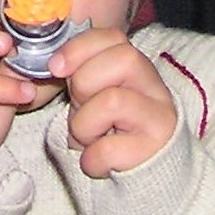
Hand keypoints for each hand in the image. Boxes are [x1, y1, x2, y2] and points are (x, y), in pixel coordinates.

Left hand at [46, 26, 177, 177]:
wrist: (141, 177)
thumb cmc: (109, 133)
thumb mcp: (94, 97)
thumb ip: (81, 74)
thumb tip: (54, 63)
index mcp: (137, 69)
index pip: (114, 37)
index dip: (80, 47)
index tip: (56, 68)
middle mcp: (155, 88)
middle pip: (123, 59)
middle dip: (85, 83)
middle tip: (80, 108)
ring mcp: (159, 118)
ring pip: (112, 101)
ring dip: (84, 125)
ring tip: (89, 139)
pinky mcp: (154, 150)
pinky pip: (107, 149)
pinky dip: (91, 159)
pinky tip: (97, 162)